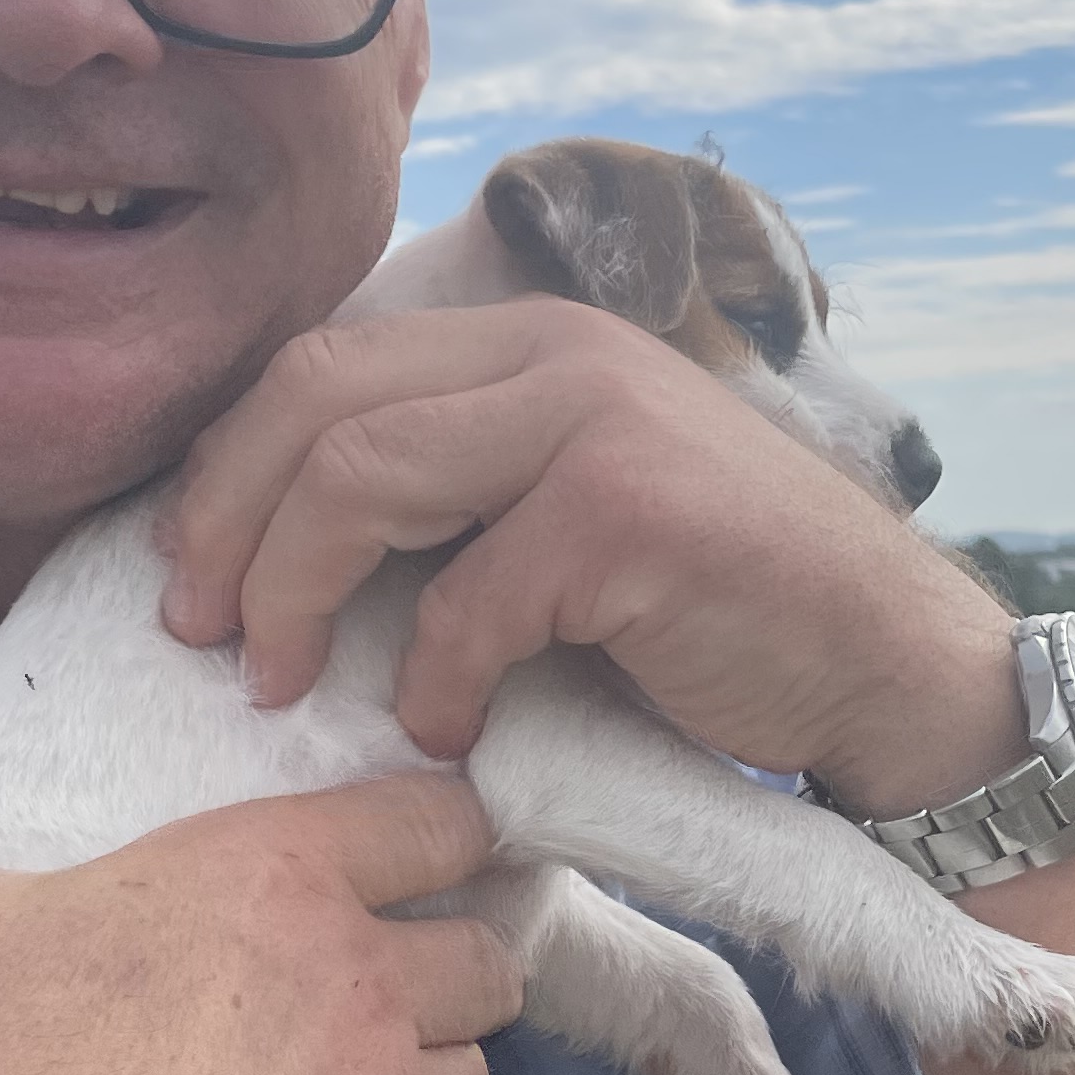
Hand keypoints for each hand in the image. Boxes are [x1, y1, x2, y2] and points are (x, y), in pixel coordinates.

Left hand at [156, 302, 1024, 817]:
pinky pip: (468, 595)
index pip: (323, 361)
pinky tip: (446, 733)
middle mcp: (556, 350)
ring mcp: (595, 416)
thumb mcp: (560, 520)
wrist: (883, 666)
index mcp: (528, 341)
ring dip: (294, 591)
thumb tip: (272, 546)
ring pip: (361, 474)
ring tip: (279, 681)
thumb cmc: (708, 616)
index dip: (229, 463)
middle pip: (315, 398)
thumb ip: (452, 494)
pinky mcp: (626, 507)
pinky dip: (434, 680)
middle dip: (228, 520)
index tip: (191, 567)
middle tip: (197, 629)